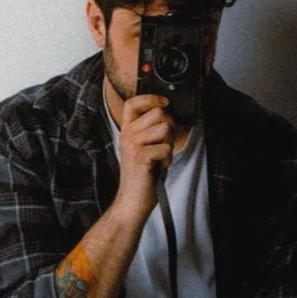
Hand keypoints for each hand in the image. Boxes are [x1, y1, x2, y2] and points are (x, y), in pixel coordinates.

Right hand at [112, 85, 179, 222]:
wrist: (132, 199)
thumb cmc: (143, 175)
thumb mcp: (144, 147)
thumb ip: (151, 130)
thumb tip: (168, 114)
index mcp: (127, 130)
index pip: (133, 103)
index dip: (150, 98)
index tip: (164, 102)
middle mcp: (127, 134)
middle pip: (159, 113)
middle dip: (170, 127)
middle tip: (164, 145)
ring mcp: (132, 145)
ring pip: (165, 129)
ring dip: (169, 144)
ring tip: (160, 157)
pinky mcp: (140, 156)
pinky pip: (166, 147)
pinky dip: (168, 159)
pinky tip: (159, 167)